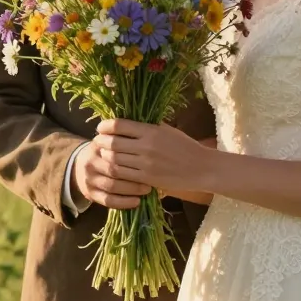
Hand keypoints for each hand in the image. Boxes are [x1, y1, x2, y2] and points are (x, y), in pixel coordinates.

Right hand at [71, 141, 151, 209]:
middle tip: (151, 178)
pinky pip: (107, 200)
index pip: (115, 150)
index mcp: (97, 146)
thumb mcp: (110, 140)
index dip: (133, 156)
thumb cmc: (105, 151)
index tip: (150, 161)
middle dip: (134, 176)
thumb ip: (123, 138)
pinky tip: (136, 202)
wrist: (81, 164)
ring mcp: (89, 179)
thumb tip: (147, 138)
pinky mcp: (90, 193)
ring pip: (111, 186)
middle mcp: (91, 162)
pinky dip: (123, 202)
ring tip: (146, 190)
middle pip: (113, 169)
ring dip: (131, 189)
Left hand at [94, 119, 208, 195]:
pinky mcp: (147, 179)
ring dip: (106, 156)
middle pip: (113, 143)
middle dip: (101, 141)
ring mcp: (146, 164)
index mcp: (151, 130)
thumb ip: (148, 126)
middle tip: (98, 140)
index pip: (120, 125)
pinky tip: (114, 167)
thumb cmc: (185, 146)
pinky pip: (124, 175)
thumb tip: (128, 121)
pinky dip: (115, 170)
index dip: (105, 126)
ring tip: (104, 154)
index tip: (101, 127)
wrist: (202, 168)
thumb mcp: (168, 130)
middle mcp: (146, 146)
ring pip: (115, 160)